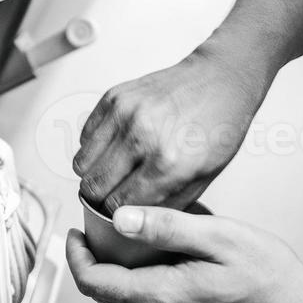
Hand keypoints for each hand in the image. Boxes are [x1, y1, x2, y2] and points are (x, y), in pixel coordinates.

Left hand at [67, 207, 302, 302]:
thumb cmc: (268, 278)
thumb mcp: (219, 237)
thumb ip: (166, 227)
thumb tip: (120, 219)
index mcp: (160, 297)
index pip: (93, 282)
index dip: (75, 255)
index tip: (75, 231)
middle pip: (102, 293)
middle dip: (92, 260)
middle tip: (97, 229)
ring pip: (121, 302)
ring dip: (115, 272)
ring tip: (127, 239)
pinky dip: (136, 283)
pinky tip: (157, 260)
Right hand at [73, 45, 266, 212]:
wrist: (221, 79)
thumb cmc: (218, 127)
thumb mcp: (204, 179)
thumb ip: (166, 204)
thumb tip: (134, 223)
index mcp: (168, 164)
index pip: (118, 207)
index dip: (118, 215)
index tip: (122, 213)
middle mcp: (142, 138)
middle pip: (93, 187)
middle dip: (99, 198)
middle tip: (112, 195)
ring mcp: (125, 114)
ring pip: (81, 165)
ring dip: (93, 174)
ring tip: (112, 172)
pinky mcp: (114, 97)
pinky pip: (85, 137)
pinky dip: (94, 148)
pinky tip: (115, 147)